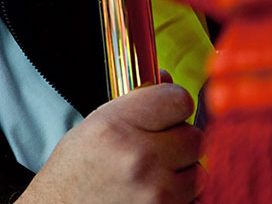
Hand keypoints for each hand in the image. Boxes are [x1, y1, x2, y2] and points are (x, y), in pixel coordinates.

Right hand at [16, 82, 203, 203]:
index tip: (167, 112)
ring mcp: (155, 190)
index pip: (178, 99)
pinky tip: (154, 193)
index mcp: (116, 125)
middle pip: (194, 135)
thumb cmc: (73, 173)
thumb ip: (133, 104)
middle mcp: (138, 155)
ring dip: (182, 172)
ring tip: (153, 175)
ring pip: (198, 170)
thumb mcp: (93, 127)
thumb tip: (168, 79)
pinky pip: (193, 197)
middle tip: (157, 148)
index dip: (174, 104)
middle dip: (178, 141)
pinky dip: (180, 196)